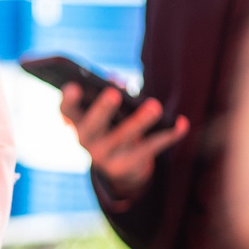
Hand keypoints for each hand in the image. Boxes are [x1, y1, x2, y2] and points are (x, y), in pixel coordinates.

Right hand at [57, 82, 187, 197]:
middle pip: (92, 126)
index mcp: (77, 123)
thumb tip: (117, 81)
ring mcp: (105, 157)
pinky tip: (181, 124)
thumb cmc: (113, 126)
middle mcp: (86, 142)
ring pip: (123, 137)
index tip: (73, 86)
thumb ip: (110, 91)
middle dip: (102, 110)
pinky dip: (168, 136)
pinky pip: (149, 149)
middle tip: (113, 93)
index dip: (68, 100)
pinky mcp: (127, 167)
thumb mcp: (107, 110)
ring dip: (139, 122)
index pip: (66, 111)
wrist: (121, 168)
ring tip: (154, 106)